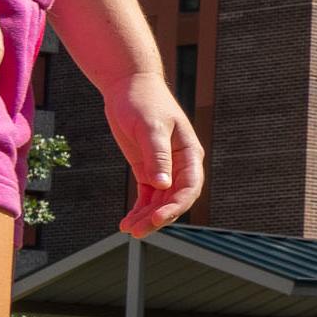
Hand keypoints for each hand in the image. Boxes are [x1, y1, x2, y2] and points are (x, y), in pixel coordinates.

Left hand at [104, 69, 201, 234]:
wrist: (129, 86)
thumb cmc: (143, 101)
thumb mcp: (149, 127)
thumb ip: (157, 156)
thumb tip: (163, 184)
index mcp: (189, 154)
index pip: (190, 187)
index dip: (176, 205)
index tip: (157, 217)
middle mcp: (180, 165)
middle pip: (175, 199)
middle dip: (158, 217)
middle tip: (138, 231)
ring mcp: (164, 169)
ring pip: (160, 201)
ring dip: (146, 217)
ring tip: (128, 229)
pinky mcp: (147, 169)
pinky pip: (148, 195)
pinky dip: (139, 209)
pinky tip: (126, 221)